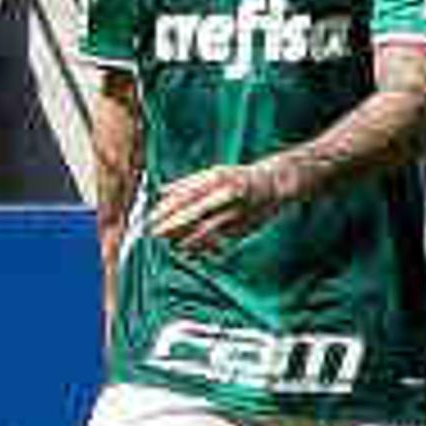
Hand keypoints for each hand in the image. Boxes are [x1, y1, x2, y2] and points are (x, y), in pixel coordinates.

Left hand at [146, 157, 292, 257]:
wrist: (275, 182)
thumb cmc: (237, 177)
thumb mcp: (212, 174)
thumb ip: (187, 183)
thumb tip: (161, 191)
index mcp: (216, 180)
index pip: (186, 196)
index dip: (166, 210)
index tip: (150, 219)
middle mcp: (227, 195)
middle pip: (196, 214)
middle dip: (173, 227)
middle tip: (155, 234)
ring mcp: (238, 212)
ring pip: (209, 230)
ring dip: (188, 240)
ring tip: (173, 246)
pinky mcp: (247, 226)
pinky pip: (222, 239)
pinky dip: (206, 246)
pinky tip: (193, 251)